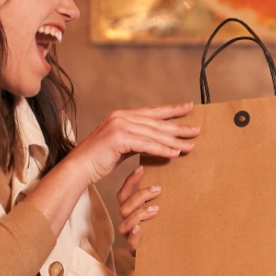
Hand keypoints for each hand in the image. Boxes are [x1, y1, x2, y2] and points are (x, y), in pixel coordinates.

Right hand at [65, 103, 198, 186]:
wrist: (78, 168)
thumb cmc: (99, 160)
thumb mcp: (121, 146)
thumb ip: (137, 140)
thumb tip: (157, 142)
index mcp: (121, 116)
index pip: (152, 112)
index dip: (171, 110)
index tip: (189, 107)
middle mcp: (121, 117)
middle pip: (156, 122)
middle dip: (178, 126)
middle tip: (197, 130)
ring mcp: (119, 126)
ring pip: (153, 134)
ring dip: (174, 140)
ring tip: (191, 145)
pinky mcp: (119, 138)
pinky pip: (146, 145)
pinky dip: (162, 149)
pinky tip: (175, 153)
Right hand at [115, 166, 161, 251]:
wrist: (165, 251)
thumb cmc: (162, 226)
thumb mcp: (161, 209)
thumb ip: (161, 197)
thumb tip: (176, 175)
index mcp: (130, 210)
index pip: (124, 193)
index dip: (130, 181)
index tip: (141, 168)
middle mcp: (127, 221)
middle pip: (124, 206)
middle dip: (140, 196)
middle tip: (158, 190)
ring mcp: (129, 235)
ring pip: (124, 223)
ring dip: (139, 213)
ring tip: (156, 209)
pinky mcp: (135, 249)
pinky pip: (130, 244)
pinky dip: (134, 236)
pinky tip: (140, 230)